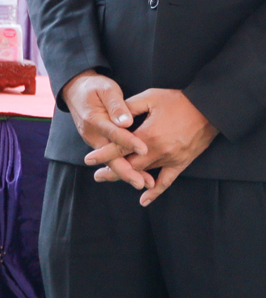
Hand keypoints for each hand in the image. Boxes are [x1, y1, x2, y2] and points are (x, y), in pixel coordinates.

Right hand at [62, 70, 148, 187]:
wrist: (76, 90)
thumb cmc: (94, 87)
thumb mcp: (106, 89)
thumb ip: (116, 105)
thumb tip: (126, 121)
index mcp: (94, 119)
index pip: (114, 134)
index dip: (129, 142)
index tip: (145, 150)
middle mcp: (92, 134)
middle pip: (110, 157)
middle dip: (127, 171)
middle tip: (143, 182)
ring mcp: (94, 140)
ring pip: (111, 161)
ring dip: (128, 173)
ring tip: (146, 182)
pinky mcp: (98, 143)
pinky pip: (111, 158)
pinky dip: (124, 168)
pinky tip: (137, 175)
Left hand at [103, 88, 218, 204]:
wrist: (210, 109)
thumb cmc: (179, 101)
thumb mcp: (150, 97)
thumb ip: (129, 107)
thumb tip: (114, 116)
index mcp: (147, 135)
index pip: (119, 148)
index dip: (103, 155)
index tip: (88, 160)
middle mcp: (157, 151)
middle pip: (129, 166)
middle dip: (111, 171)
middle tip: (97, 176)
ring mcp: (170, 159)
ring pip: (144, 173)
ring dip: (128, 178)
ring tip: (110, 179)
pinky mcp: (181, 163)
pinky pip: (167, 181)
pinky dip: (155, 191)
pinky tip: (144, 199)